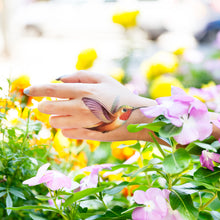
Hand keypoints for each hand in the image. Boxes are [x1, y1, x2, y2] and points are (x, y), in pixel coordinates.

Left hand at [24, 71, 155, 140]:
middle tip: (53, 102)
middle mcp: (79, 108)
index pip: (51, 90)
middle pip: (47, 109)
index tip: (28, 91)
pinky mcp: (86, 134)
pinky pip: (66, 132)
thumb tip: (60, 79)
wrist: (135, 118)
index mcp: (83, 91)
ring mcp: (82, 123)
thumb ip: (79, 75)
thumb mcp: (103, 78)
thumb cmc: (119, 95)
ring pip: (55, 122)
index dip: (36, 89)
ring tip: (69, 112)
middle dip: (45, 105)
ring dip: (56, 116)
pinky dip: (67, 126)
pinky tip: (76, 122)